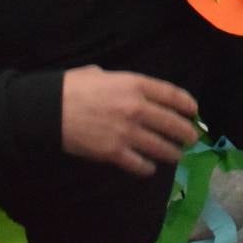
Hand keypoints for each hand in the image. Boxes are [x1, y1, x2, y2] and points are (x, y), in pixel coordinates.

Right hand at [60, 66, 198, 176]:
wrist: (48, 111)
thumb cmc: (72, 87)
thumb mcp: (101, 74)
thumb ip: (121, 82)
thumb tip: (127, 88)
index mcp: (135, 85)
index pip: (172, 95)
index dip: (187, 104)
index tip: (194, 111)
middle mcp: (137, 108)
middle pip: (171, 123)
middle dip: (185, 132)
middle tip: (192, 138)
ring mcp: (126, 132)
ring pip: (159, 146)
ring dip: (172, 152)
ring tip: (177, 154)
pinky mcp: (113, 152)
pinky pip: (138, 163)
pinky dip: (147, 167)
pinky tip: (151, 168)